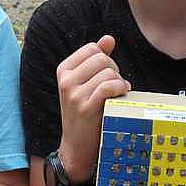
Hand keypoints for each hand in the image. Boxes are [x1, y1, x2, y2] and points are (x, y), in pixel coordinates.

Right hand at [56, 35, 130, 181]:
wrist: (76, 146)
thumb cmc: (84, 113)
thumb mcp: (85, 84)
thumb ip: (96, 60)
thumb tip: (109, 38)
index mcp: (63, 70)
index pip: (92, 49)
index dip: (106, 58)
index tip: (107, 75)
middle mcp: (66, 81)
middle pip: (101, 58)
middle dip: (114, 70)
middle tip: (115, 86)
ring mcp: (74, 94)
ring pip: (108, 72)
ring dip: (119, 82)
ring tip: (118, 93)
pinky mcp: (85, 107)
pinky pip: (109, 86)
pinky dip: (121, 89)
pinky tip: (122, 95)